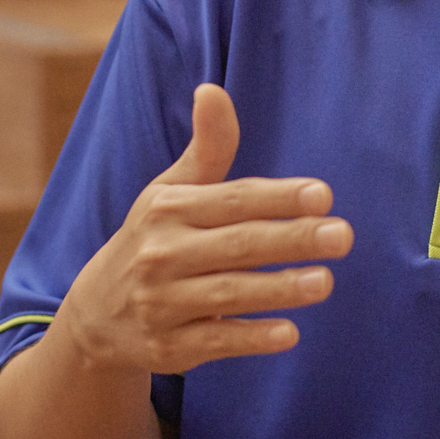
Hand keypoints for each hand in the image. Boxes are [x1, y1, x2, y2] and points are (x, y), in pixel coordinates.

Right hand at [53, 82, 352, 376]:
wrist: (95, 315)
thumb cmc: (154, 239)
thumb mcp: (172, 192)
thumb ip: (207, 147)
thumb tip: (212, 90)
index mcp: (168, 210)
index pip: (233, 199)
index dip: (278, 197)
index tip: (324, 195)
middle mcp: (161, 254)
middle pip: (237, 245)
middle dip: (292, 239)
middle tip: (343, 235)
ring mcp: (162, 304)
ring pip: (228, 294)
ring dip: (279, 289)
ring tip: (325, 281)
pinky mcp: (167, 348)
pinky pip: (215, 341)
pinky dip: (250, 338)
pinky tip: (289, 333)